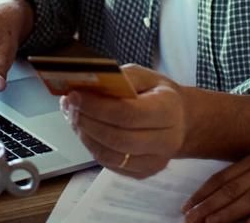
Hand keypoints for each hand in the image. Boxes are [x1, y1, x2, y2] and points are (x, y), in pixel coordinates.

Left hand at [62, 64, 185, 178]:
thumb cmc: (157, 94)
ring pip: (110, 155)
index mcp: (168, 110)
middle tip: (69, 106)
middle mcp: (166, 140)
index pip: (128, 113)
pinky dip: (92, 147)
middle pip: (117, 138)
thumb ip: (119, 79)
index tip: (75, 95)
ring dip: (85, 136)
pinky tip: (85, 131)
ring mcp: (155, 161)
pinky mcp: (143, 173)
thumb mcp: (144, 76)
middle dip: (87, 122)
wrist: (180, 121)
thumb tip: (87, 84)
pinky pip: (111, 165)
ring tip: (74, 117)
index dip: (97, 106)